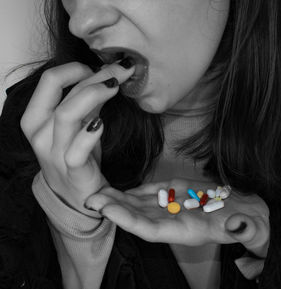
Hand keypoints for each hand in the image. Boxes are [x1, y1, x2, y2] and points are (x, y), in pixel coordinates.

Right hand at [21, 62, 134, 213]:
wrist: (75, 194)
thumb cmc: (75, 155)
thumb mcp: (78, 124)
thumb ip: (88, 101)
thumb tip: (108, 74)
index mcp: (36, 118)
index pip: (50, 81)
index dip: (75, 68)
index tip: (98, 68)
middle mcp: (40, 133)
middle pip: (61, 93)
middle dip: (94, 76)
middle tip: (120, 70)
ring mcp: (54, 152)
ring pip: (66, 115)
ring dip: (94, 95)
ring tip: (115, 87)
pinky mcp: (72, 169)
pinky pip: (77, 149)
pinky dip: (90, 134)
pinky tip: (102, 123)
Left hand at [85, 178, 269, 257]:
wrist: (251, 211)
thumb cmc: (253, 222)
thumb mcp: (253, 227)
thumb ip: (246, 229)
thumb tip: (239, 226)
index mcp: (189, 231)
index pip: (152, 229)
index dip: (128, 220)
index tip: (106, 209)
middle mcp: (176, 221)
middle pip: (139, 216)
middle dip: (115, 209)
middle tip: (92, 197)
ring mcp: (175, 207)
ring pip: (142, 204)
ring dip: (120, 199)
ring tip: (98, 191)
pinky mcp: (179, 193)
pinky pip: (154, 193)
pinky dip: (137, 190)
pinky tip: (122, 188)